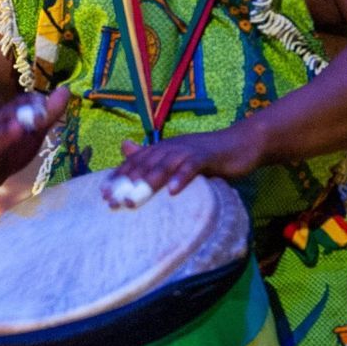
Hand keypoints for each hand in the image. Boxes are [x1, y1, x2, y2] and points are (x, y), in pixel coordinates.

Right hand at [0, 87, 72, 191]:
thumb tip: (66, 89)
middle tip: (38, 115)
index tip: (45, 102)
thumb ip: (50, 113)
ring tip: (17, 127)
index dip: (34, 102)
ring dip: (6, 131)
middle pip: (8, 116)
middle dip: (23, 113)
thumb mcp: (34, 131)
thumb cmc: (13, 147)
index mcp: (12, 115)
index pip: (22, 103)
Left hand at [105, 123, 264, 206]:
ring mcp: (188, 151)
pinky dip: (182, 178)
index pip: (135, 163)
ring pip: (164, 165)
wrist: (242, 143)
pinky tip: (173, 192)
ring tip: (134, 201)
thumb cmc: (209, 156)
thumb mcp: (178, 158)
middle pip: (144, 165)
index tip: (103, 195)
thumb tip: (124, 148)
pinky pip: (192, 167)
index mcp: (162, 149)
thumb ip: (153, 157)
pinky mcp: (207, 156)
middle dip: (127, 184)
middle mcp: (171, 147)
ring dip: (148, 183)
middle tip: (113, 202)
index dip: (119, 178)